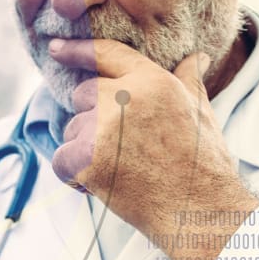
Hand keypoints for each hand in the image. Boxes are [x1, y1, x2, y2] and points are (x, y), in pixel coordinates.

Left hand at [48, 39, 258, 259]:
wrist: (200, 211)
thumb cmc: (203, 164)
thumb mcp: (201, 112)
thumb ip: (189, 80)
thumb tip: (197, 57)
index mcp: (152, 81)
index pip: (105, 53)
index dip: (76, 50)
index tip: (55, 48)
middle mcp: (124, 98)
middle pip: (83, 94)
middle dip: (93, 117)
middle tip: (122, 145)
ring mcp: (104, 128)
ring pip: (72, 128)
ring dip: (85, 148)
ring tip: (121, 167)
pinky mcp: (88, 159)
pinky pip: (61, 159)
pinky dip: (73, 174)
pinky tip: (100, 183)